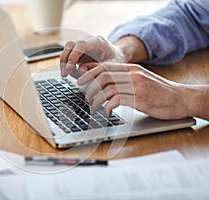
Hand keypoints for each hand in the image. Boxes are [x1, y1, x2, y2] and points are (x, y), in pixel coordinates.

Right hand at [60, 36, 125, 77]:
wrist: (119, 56)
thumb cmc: (117, 60)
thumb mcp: (112, 65)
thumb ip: (98, 67)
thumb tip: (81, 69)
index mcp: (98, 42)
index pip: (81, 44)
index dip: (73, 55)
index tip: (69, 67)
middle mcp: (88, 41)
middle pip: (70, 45)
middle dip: (65, 59)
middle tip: (64, 74)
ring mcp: (82, 46)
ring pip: (66, 50)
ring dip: (63, 62)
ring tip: (64, 75)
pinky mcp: (78, 52)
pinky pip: (68, 56)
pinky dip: (65, 64)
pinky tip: (67, 73)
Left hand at [77, 62, 191, 119]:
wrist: (181, 98)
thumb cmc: (160, 92)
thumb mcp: (142, 80)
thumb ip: (125, 79)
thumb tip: (106, 83)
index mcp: (132, 68)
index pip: (106, 66)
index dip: (90, 71)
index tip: (80, 77)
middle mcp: (133, 74)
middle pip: (103, 75)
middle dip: (89, 84)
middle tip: (84, 94)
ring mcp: (136, 86)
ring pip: (107, 88)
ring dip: (96, 98)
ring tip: (92, 106)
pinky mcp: (139, 99)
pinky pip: (116, 100)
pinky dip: (107, 106)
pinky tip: (106, 111)